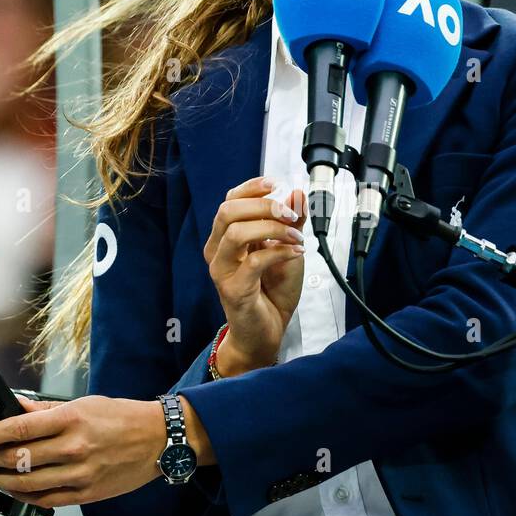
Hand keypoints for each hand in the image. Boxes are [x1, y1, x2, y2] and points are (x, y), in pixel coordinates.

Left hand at [0, 392, 174, 508]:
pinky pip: (46, 500)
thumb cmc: (123, 418)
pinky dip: (24, 496)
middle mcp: (73, 448)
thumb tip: (15, 408)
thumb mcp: (84, 404)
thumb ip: (46, 410)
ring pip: (26, 483)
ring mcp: (79, 474)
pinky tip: (12, 490)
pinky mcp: (86, 494)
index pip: (18, 428)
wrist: (159, 440)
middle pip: (17, 458)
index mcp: (72, 419)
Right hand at [204, 175, 307, 368]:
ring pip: (236, 233)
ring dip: (272, 229)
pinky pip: (254, 261)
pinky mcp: (233, 289)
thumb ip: (291, 222)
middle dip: (264, 206)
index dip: (251, 188)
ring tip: (296, 237)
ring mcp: (222, 270)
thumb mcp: (288, 248)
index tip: (276, 184)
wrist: (268, 331)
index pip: (230, 201)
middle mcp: (218, 251)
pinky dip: (279, 252)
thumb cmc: (272, 292)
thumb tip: (296, 194)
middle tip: (291, 214)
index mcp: (227, 237)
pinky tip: (296, 252)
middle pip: (228, 211)